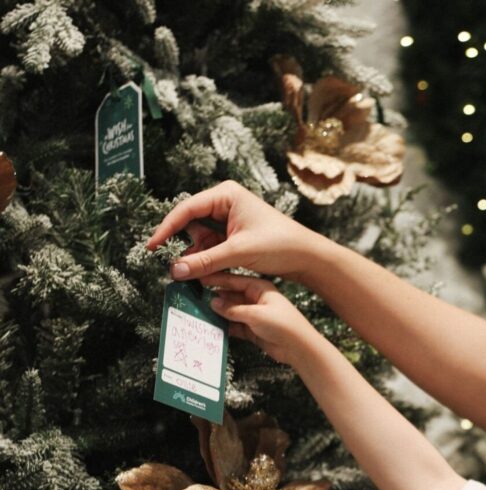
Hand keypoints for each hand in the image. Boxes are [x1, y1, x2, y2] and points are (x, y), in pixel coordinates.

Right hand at [147, 181, 323, 281]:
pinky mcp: (235, 235)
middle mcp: (226, 202)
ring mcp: (230, 219)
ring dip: (196, 255)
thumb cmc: (280, 245)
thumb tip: (174, 271)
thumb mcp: (238, 253)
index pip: (187, 209)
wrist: (308, 257)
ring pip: (201, 237)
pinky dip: (207, 259)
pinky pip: (213, 246)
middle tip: (171, 265)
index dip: (167, 228)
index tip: (152, 247)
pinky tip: (204, 273)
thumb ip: (205, 261)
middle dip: (183, 244)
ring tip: (191, 273)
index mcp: (226, 195)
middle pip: (191, 223)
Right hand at [203, 273, 319, 365]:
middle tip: (193, 297)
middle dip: (213, 297)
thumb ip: (232, 309)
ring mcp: (254, 315)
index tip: (198, 279)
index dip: (215, 279)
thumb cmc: (284, 325)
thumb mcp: (255, 314)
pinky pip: (234, 326)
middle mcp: (256, 300)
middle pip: (229, 296)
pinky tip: (211, 327)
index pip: (232, 280)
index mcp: (260, 288)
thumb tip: (213, 303)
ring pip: (230, 312)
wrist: (299, 348)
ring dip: (217, 313)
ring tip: (198, 312)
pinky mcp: (253, 330)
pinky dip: (224, 327)